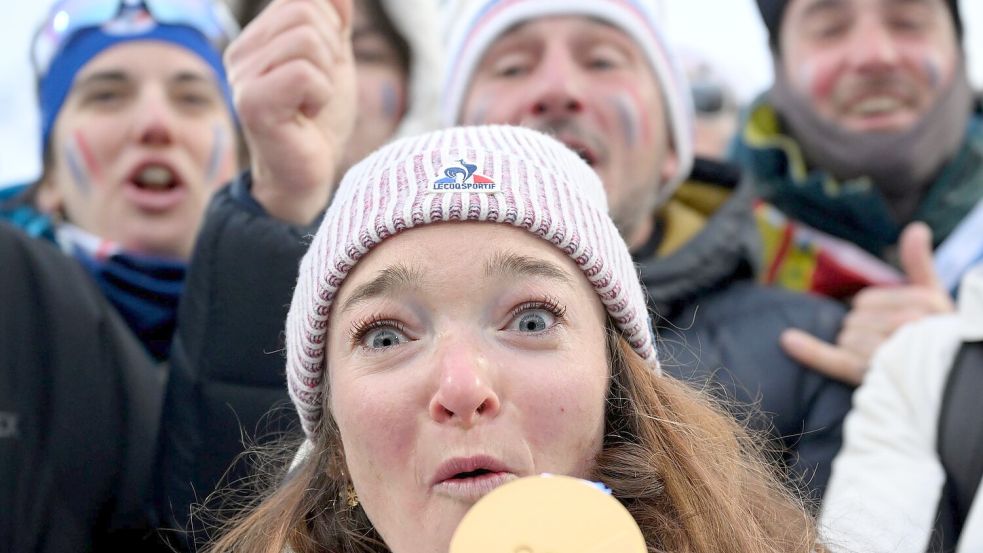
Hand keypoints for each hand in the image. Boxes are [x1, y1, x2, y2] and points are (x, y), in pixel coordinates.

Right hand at [225, 0, 356, 224]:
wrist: (310, 174)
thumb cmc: (320, 121)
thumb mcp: (334, 61)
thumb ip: (334, 22)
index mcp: (257, 39)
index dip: (330, 28)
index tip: (323, 67)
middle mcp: (241, 53)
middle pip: (304, 11)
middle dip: (330, 50)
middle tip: (318, 89)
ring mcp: (242, 77)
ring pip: (307, 40)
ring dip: (325, 76)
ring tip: (311, 103)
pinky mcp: (252, 103)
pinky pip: (304, 73)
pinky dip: (320, 95)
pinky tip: (307, 115)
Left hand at [781, 222, 954, 385]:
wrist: (947, 383)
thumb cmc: (936, 338)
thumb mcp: (934, 300)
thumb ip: (919, 265)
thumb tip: (915, 228)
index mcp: (923, 302)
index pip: (865, 301)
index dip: (872, 314)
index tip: (893, 328)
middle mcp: (910, 325)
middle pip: (854, 320)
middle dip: (864, 332)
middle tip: (889, 348)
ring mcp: (893, 353)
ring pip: (846, 339)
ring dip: (855, 350)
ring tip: (884, 363)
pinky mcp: (874, 376)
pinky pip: (836, 360)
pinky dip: (810, 352)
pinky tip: (788, 340)